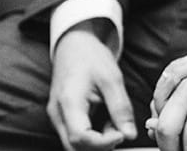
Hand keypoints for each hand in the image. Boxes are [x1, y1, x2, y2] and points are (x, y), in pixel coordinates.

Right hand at [48, 23, 136, 150]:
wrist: (74, 46)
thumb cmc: (91, 57)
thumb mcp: (112, 78)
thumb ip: (121, 108)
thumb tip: (129, 135)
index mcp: (68, 102)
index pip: (80, 137)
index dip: (103, 142)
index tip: (122, 134)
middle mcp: (57, 114)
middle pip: (75, 146)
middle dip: (101, 144)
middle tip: (119, 129)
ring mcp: (57, 118)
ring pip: (75, 145)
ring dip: (98, 141)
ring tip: (114, 121)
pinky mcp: (62, 119)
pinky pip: (76, 136)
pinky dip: (93, 136)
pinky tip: (106, 120)